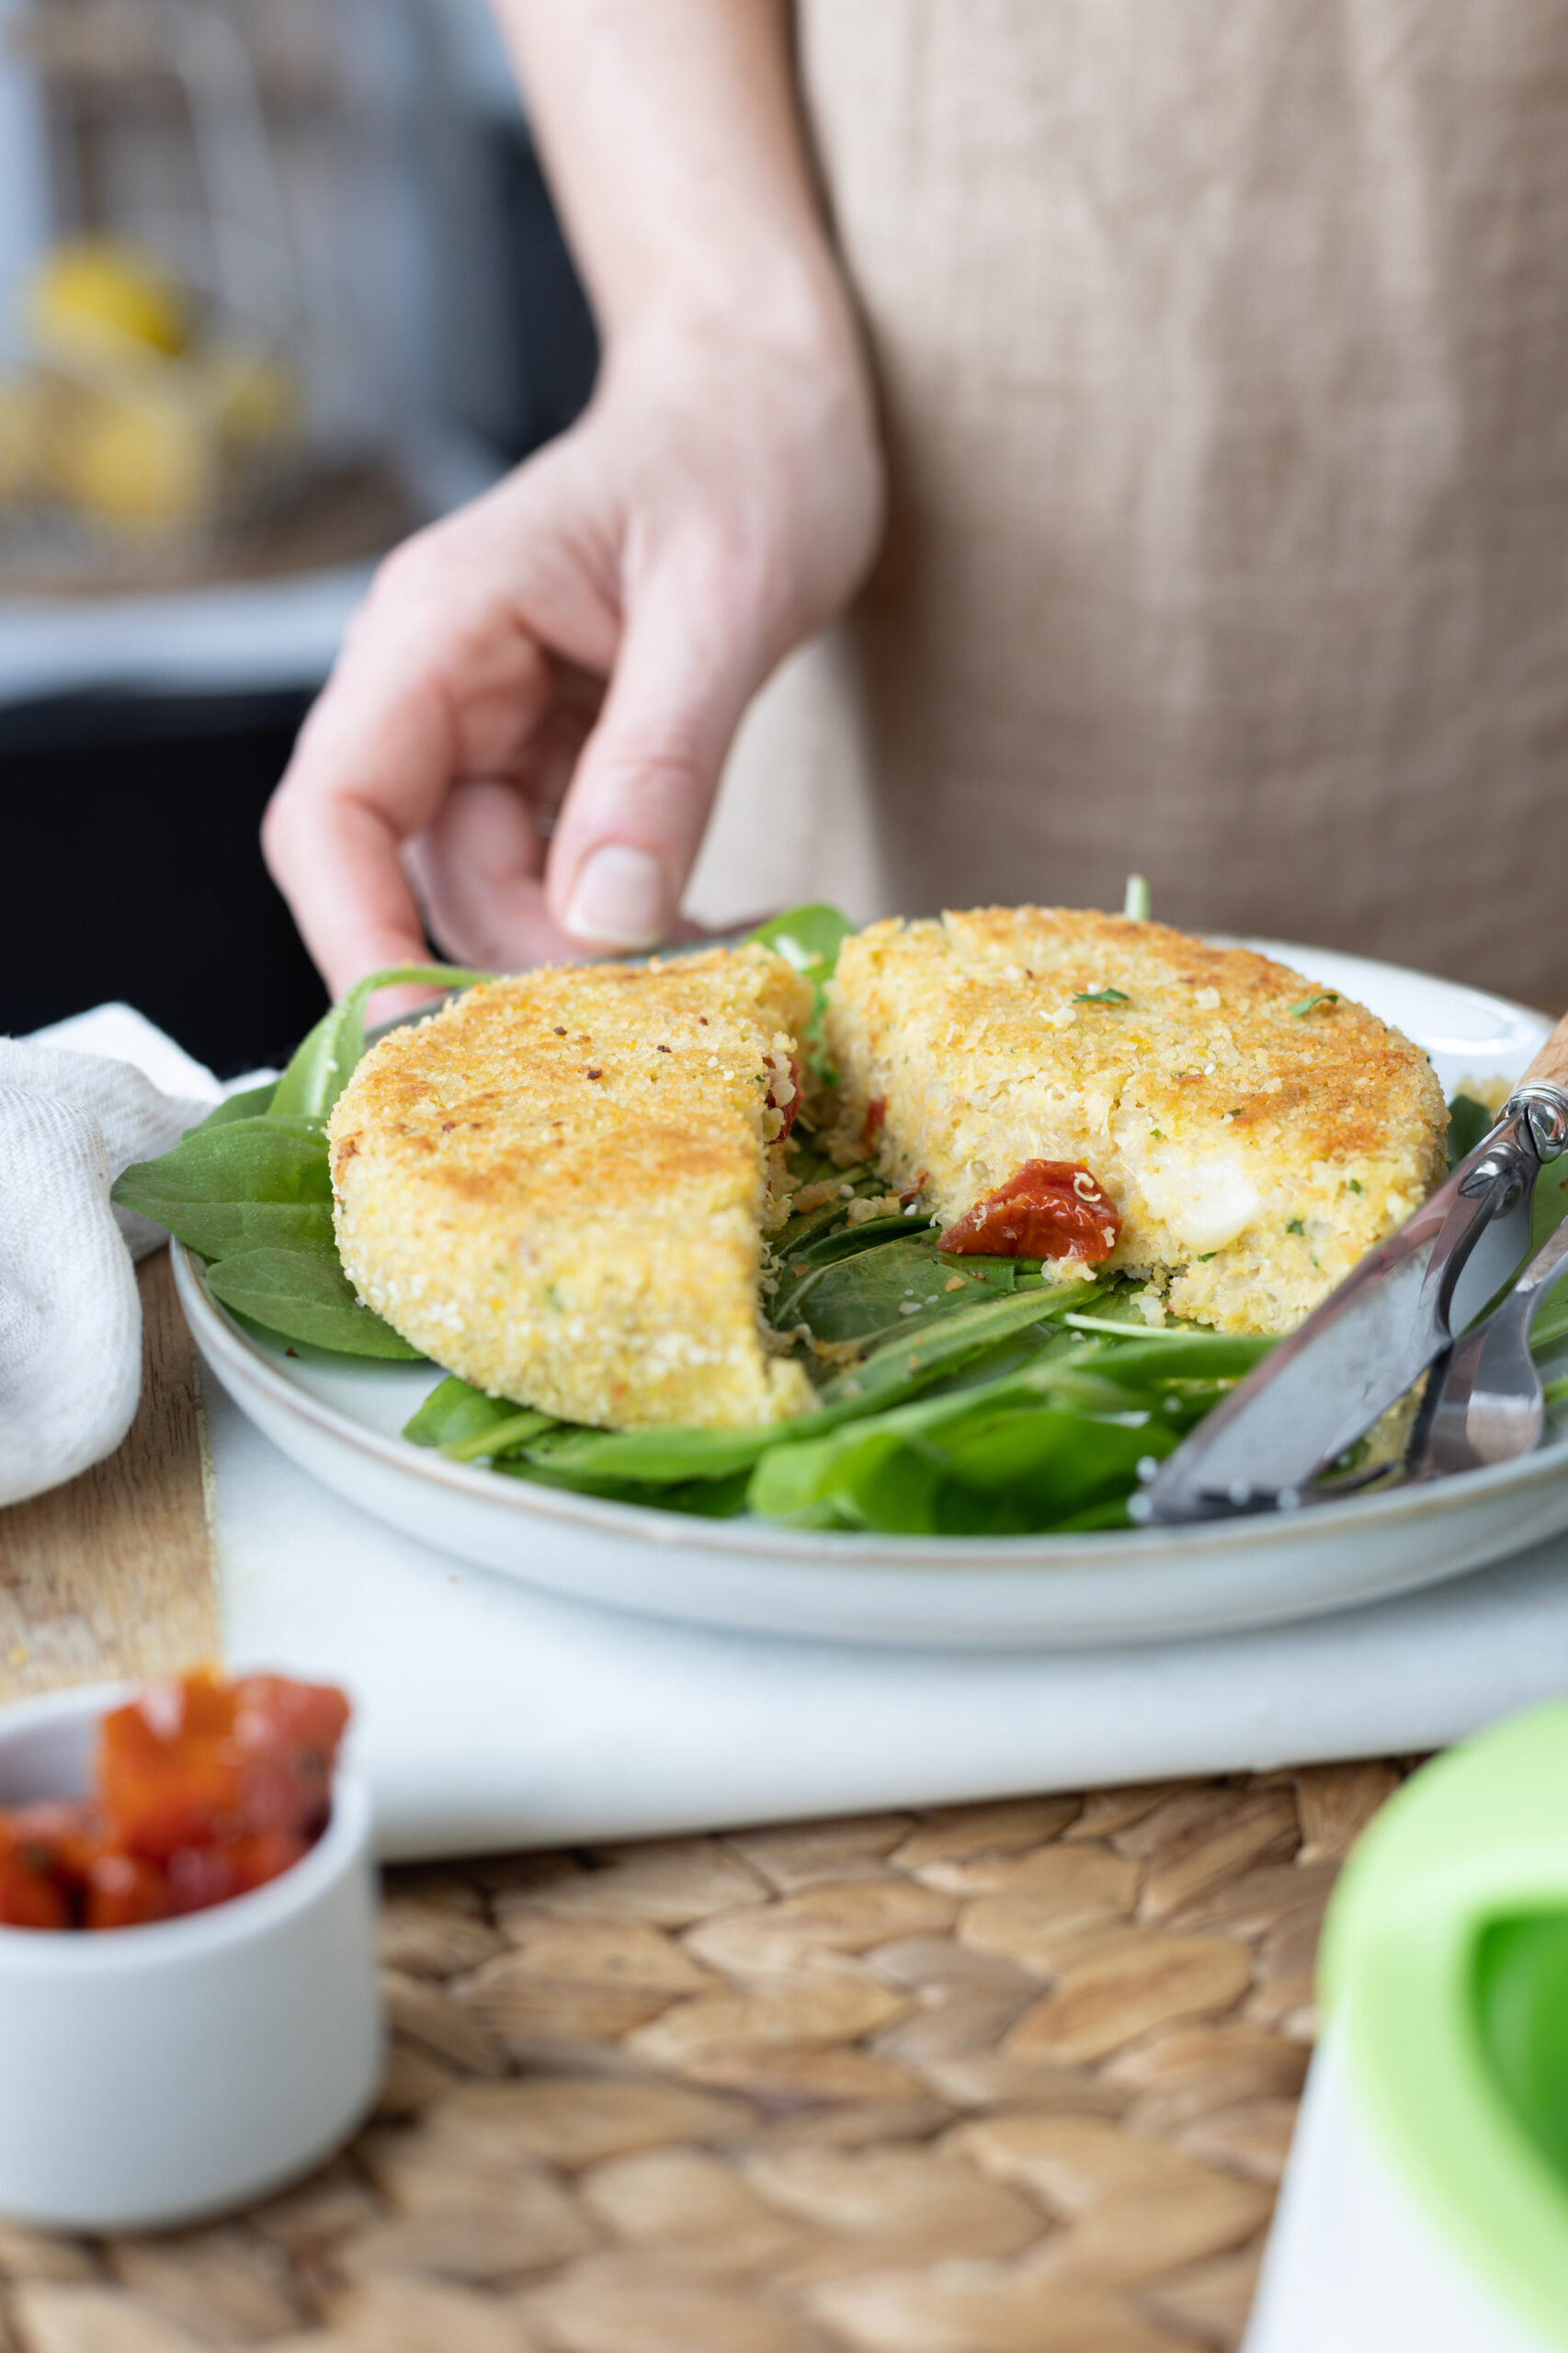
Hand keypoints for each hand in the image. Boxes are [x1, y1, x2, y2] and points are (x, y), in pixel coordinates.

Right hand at [262, 316, 881, 997]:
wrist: (770, 387)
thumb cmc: (746, 449)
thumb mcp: (720, 605)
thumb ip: (658, 765)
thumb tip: (604, 923)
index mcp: (439, 628)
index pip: (336, 812)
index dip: (356, 937)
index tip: (420, 1043)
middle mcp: (440, 685)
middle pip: (417, 878)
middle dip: (514, 966)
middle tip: (650, 1023)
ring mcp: (491, 725)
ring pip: (496, 890)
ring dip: (584, 958)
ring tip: (711, 978)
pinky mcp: (551, 754)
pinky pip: (560, 872)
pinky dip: (624, 921)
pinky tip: (707, 940)